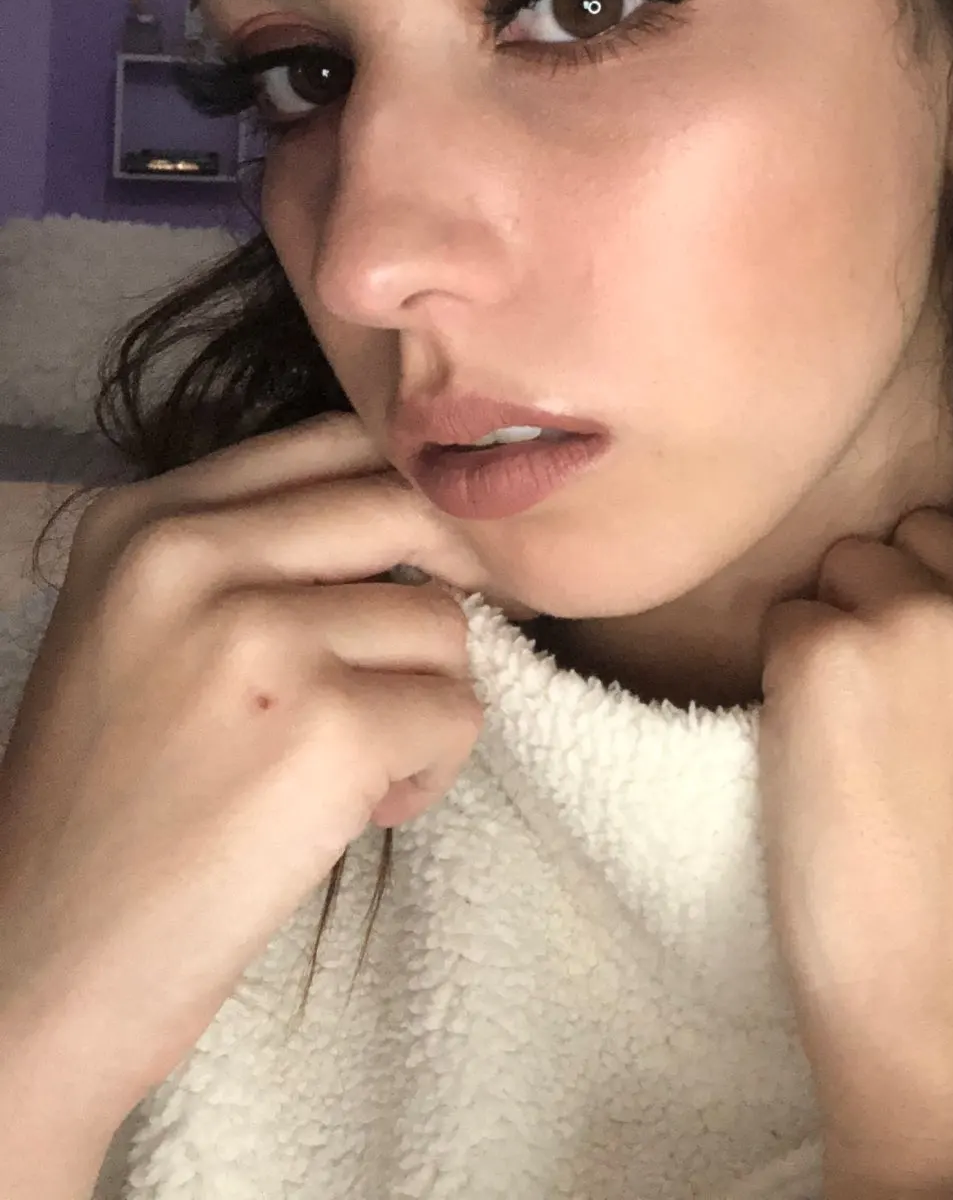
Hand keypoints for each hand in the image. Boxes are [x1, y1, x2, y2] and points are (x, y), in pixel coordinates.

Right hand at [0, 413, 489, 1136]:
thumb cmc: (112, 806)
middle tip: (417, 663)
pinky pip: (457, 713)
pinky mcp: (327, 730)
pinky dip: (429, 772)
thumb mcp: (144, 629)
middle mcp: (194, 556)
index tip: (427, 560)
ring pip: (443, 621)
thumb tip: (426, 507)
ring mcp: (260, 639)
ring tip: (347, 768)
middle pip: (407, 507)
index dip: (409, 496)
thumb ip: (256, 552)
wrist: (39, 966)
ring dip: (424, 701)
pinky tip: (353, 814)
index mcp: (146, 520)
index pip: (335, 440)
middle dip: (445, 587)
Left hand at [756, 481, 952, 1197]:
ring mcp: (929, 620)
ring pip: (844, 566)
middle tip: (921, 733)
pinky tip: (831, 773)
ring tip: (880, 754)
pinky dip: (785, 686)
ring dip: (842, 637)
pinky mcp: (832, 657)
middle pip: (917, 532)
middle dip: (901, 603)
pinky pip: (782, 620)